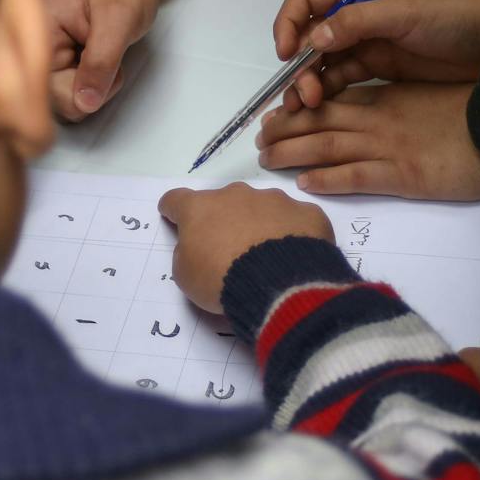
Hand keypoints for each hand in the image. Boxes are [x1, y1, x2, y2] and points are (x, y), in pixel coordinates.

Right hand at [42, 0, 160, 119]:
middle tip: (108, 58)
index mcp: (35, 29)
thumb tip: (85, 103)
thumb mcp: (118, 18)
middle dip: (89, 90)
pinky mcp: (54, 72)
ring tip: (103, 57)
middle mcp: (30, 49)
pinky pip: (72, 101)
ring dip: (94, 91)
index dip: (75, 91)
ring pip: (65, 106)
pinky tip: (97, 65)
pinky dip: (93, 90)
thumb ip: (101, 61)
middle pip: (53, 103)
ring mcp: (42, 63)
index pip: (41, 87)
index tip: (100, 66)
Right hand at [158, 183, 334, 313]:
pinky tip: (296, 257)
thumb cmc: (221, 279)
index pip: (177, 200)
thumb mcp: (186, 276)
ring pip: (262, 208)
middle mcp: (237, 195)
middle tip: (230, 249)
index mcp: (201, 208)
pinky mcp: (306, 213)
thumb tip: (199, 247)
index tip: (173, 216)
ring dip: (260, 224)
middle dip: (224, 220)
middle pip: (224, 202)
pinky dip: (293, 234)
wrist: (278, 285)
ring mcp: (275, 200)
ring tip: (268, 256)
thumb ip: (188, 254)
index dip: (173, 209)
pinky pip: (296, 221)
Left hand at [257, 82, 479, 200]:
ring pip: (325, 146)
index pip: (332, 98)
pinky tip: (304, 183)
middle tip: (260, 136)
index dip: (300, 105)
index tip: (279, 112)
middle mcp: (380, 119)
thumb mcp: (434, 97)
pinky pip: (354, 176)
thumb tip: (385, 111)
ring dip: (291, 152)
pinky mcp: (401, 175)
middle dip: (285, 128)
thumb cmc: (478, 112)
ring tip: (266, 159)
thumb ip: (405, 102)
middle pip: (319, 120)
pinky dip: (326, 179)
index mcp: (388, 97)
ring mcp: (388, 147)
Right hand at [272, 0, 479, 112]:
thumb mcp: (403, 12)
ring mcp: (366, 45)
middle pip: (309, 38)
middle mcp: (355, 17)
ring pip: (322, 64)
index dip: (289, 24)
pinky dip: (327, 94)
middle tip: (304, 95)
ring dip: (308, 83)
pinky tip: (320, 110)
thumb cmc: (450, 15)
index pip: (306, 0)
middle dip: (298, 64)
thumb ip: (358, 21)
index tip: (287, 52)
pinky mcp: (379, 71)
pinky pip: (342, 82)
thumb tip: (314, 39)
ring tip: (308, 106)